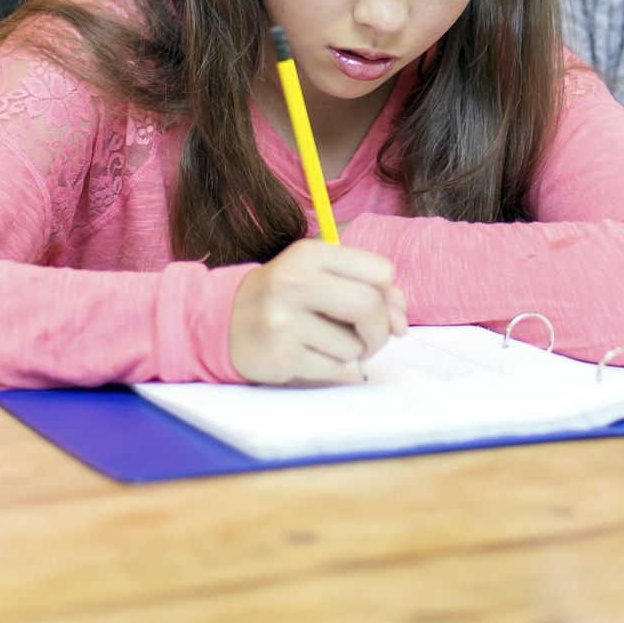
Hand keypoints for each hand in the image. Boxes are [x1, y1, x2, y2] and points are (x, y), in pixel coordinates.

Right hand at [228, 239, 407, 384]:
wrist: (223, 321)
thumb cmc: (284, 298)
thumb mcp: (319, 277)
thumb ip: (366, 289)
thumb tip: (400, 321)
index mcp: (310, 254)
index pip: (380, 271)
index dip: (388, 295)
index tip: (378, 308)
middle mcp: (295, 281)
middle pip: (369, 305)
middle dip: (380, 329)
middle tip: (368, 338)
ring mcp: (285, 320)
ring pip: (354, 345)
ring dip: (352, 352)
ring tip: (326, 343)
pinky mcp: (281, 354)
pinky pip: (334, 368)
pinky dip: (333, 367)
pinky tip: (310, 355)